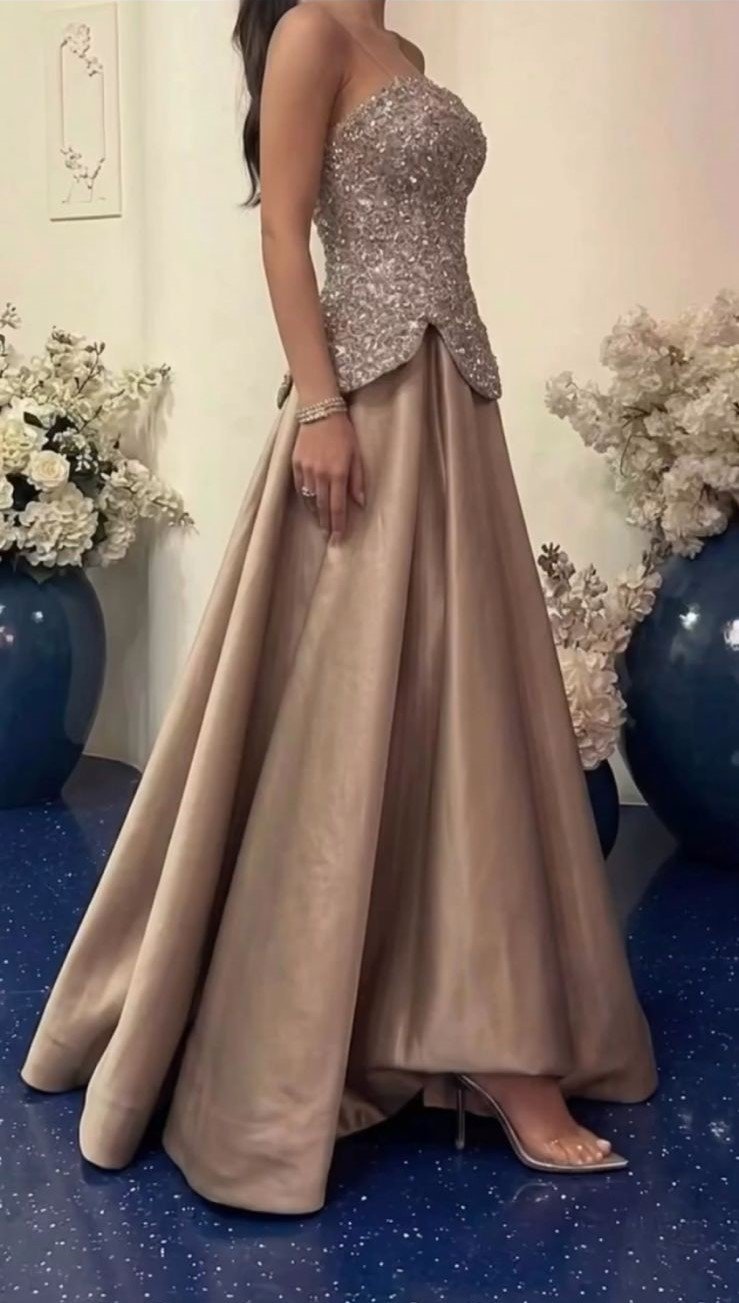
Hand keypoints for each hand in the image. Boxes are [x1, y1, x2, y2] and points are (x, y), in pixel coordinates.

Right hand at [292, 411, 365, 542]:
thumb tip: (360, 502)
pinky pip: (300, 487)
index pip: (337, 506)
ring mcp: (306, 469)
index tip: (338, 537)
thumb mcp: (357, 454)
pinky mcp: (296, 463)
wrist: (320, 411)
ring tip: (319, 523)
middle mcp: (320, 474)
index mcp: (337, 473)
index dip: (338, 523)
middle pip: (323, 506)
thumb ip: (358, 480)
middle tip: (328, 537)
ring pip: (310, 498)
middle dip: (326, 523)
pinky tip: (309, 504)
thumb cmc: (343, 431)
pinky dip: (305, 498)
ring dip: (315, 512)